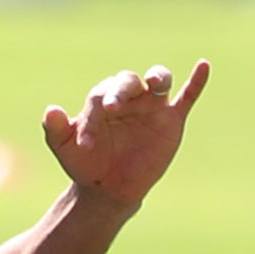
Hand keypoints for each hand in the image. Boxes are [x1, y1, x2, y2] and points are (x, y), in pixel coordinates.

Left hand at [41, 60, 209, 214]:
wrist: (108, 188)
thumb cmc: (86, 163)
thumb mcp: (64, 148)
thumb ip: (56, 129)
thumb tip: (51, 111)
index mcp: (102, 99)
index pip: (100, 97)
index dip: (92, 117)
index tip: (85, 144)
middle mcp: (128, 97)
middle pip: (129, 81)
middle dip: (121, 91)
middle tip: (112, 108)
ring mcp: (151, 106)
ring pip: (159, 80)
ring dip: (158, 77)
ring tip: (156, 82)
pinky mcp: (172, 120)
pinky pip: (187, 96)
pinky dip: (196, 81)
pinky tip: (203, 65)